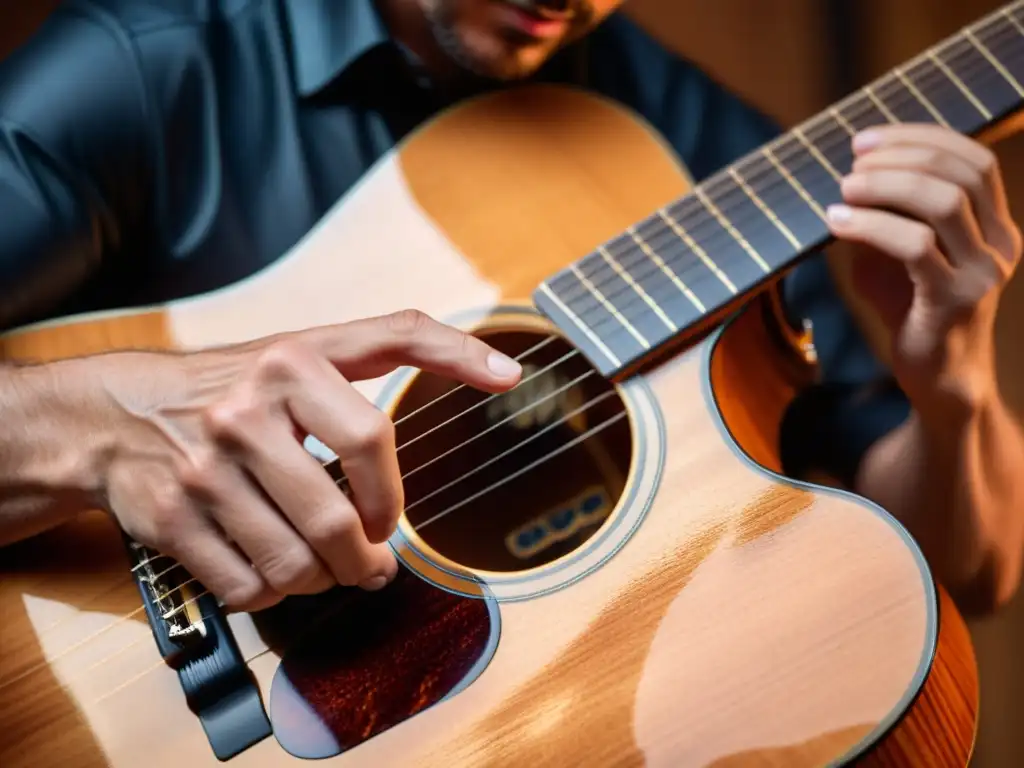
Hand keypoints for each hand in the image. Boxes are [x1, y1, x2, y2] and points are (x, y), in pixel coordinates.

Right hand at [90, 309, 521, 611]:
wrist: (115, 412)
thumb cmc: (234, 384)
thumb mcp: (311, 347)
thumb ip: (405, 345)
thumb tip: (507, 371)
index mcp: (292, 360)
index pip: (374, 420)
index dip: (410, 455)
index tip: (438, 461)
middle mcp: (245, 410)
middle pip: (339, 517)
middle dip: (366, 555)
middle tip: (370, 559)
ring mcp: (204, 468)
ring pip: (295, 562)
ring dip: (322, 579)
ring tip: (323, 566)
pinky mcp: (171, 519)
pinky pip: (247, 587)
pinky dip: (272, 593)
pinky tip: (272, 569)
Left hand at [825, 124, 1020, 411]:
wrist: (937, 380)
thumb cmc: (913, 313)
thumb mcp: (896, 256)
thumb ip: (885, 218)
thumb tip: (850, 178)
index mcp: (997, 227)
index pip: (974, 160)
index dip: (922, 138)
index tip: (868, 140)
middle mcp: (1001, 245)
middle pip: (960, 173)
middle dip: (901, 157)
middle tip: (851, 163)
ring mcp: (982, 273)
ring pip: (943, 203)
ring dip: (887, 186)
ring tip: (844, 190)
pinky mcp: (954, 301)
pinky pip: (916, 247)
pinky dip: (871, 226)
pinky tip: (836, 223)